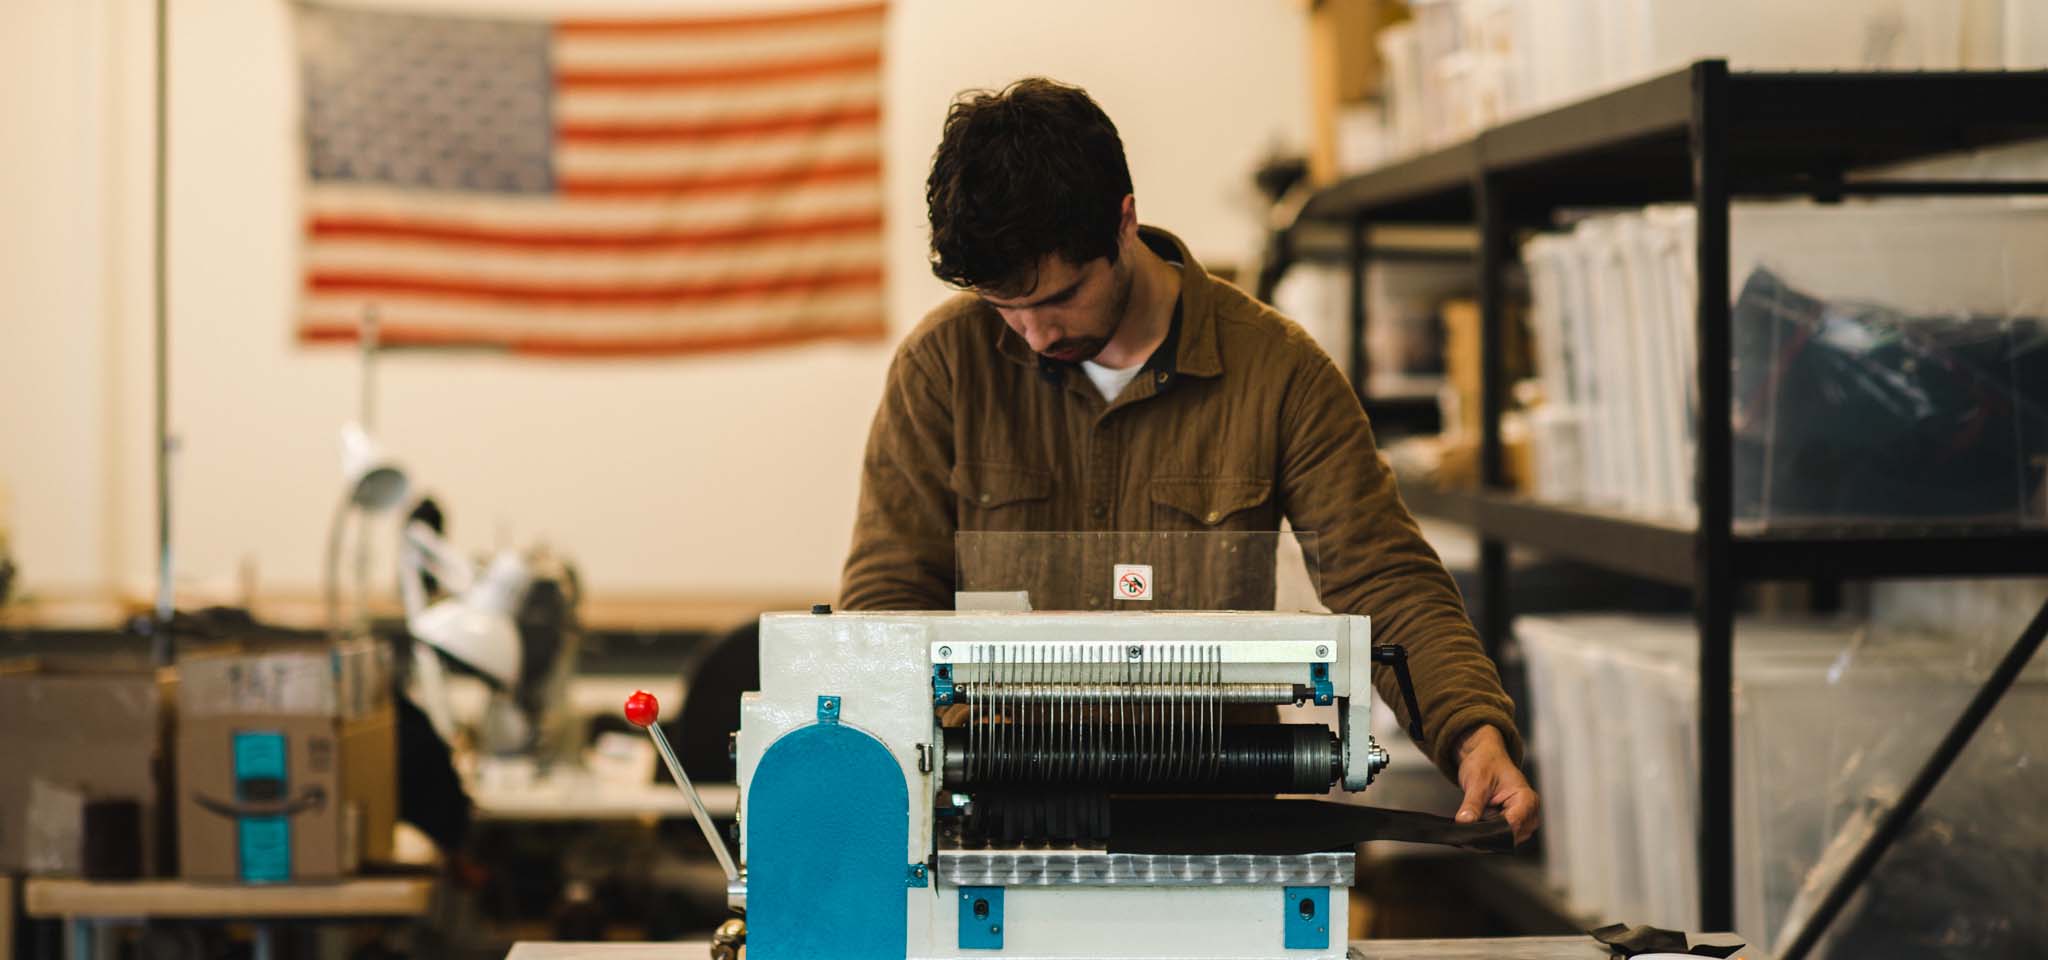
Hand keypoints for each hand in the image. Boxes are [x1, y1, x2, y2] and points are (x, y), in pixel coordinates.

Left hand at [1454, 724, 1540, 843]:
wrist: (1486, 757)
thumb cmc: (1487, 763)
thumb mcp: (1477, 781)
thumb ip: (1472, 804)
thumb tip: (1465, 821)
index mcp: (1526, 799)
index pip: (1513, 825)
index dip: (1492, 831)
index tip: (1472, 833)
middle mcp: (1530, 812)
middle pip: (1511, 835)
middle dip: (1489, 834)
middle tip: (1469, 826)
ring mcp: (1523, 820)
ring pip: (1506, 839)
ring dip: (1489, 834)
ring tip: (1476, 819)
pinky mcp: (1514, 824)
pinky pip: (1502, 836)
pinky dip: (1489, 832)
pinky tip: (1478, 823)